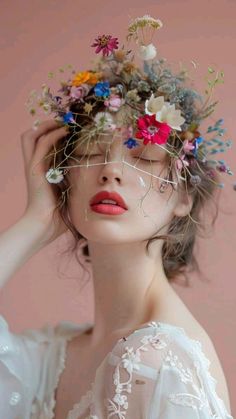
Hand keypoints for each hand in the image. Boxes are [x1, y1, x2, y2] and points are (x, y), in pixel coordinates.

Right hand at [20, 119, 69, 244]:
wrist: (45, 225)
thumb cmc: (59, 215)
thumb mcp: (69, 193)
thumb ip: (75, 183)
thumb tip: (97, 183)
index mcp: (42, 170)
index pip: (42, 144)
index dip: (53, 133)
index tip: (71, 130)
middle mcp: (35, 165)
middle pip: (32, 136)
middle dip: (46, 126)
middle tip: (65, 124)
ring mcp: (33, 166)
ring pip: (32, 135)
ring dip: (47, 126)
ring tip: (64, 123)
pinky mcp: (35, 168)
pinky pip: (42, 143)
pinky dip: (53, 133)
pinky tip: (65, 130)